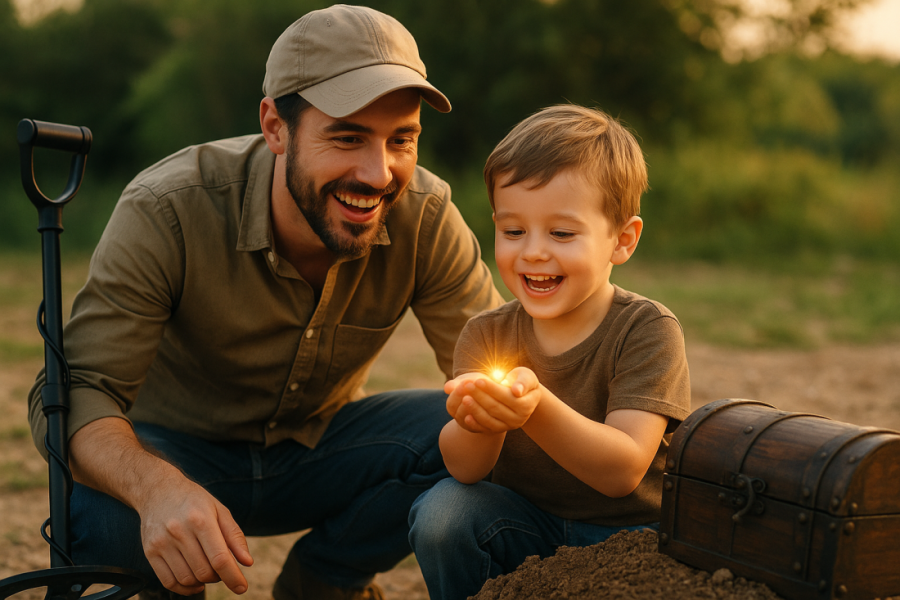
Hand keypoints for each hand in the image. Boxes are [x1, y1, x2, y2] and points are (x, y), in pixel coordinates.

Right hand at [139, 476, 253, 594]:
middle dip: (219, 577)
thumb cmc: (195, 501)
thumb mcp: (220, 511)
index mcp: (201, 519)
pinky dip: (185, 588)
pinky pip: (169, 581)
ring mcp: (162, 543)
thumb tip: (247, 562)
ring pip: (187, 579)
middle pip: (204, 571)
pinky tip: (194, 581)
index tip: (241, 588)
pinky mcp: (150, 552)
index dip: (233, 577)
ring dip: (203, 582)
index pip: (219, 558)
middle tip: (222, 569)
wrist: (158, 490)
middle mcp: (179, 531)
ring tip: (208, 571)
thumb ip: (235, 537)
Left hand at [448, 367, 541, 432]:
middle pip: (495, 408)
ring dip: (475, 409)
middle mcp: (519, 419)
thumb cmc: (522, 381)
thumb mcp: (526, 377)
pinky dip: (475, 424)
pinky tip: (466, 416)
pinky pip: (485, 428)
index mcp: (526, 405)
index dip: (491, 389)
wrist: (522, 397)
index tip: (478, 380)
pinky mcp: (498, 430)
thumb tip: (516, 391)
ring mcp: (508, 426)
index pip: (506, 397)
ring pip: (489, 419)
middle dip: (480, 396)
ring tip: (464, 398)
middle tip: (467, 386)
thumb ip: (523, 382)